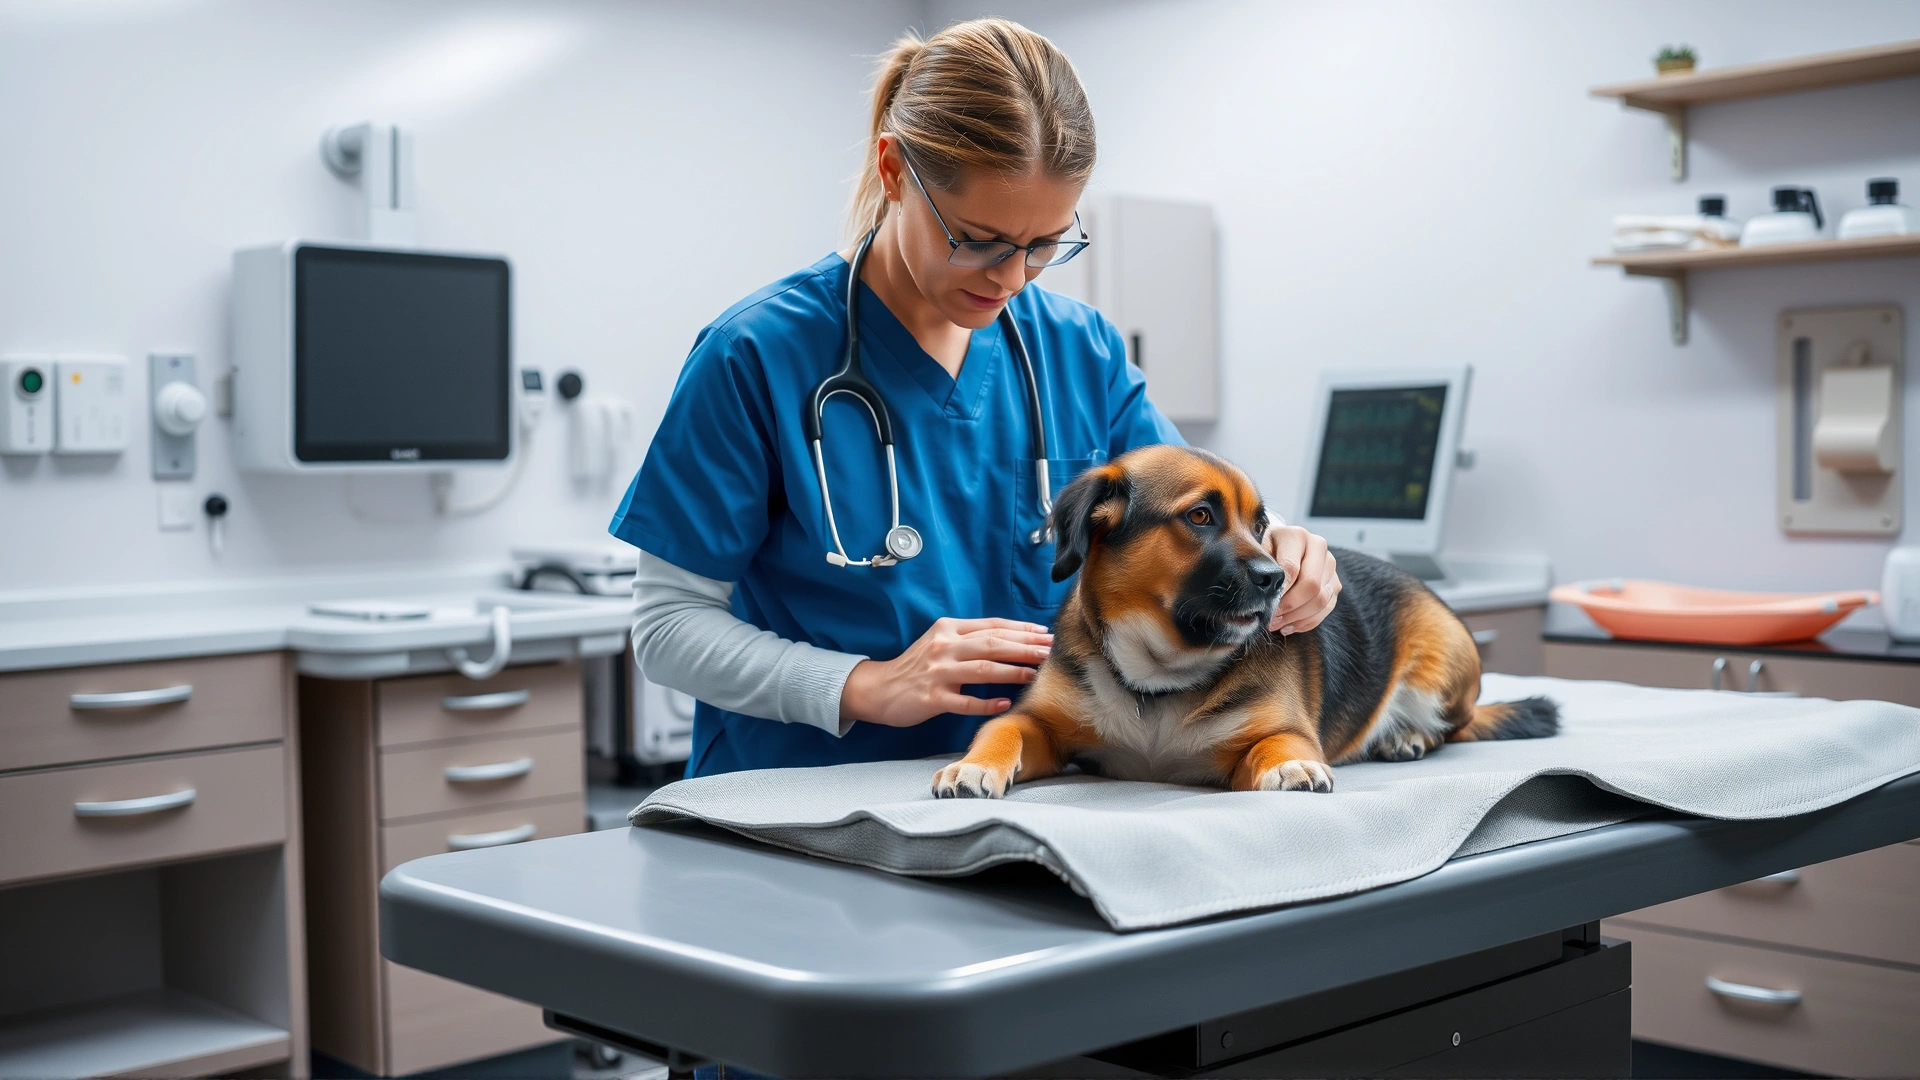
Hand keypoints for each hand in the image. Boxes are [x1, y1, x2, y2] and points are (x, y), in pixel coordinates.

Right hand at [840, 617, 1052, 727]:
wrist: (878, 688)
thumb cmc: (916, 666)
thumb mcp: (939, 642)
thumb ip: (968, 638)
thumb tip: (1010, 638)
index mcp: (947, 629)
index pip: (991, 626)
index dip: (1020, 629)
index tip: (1043, 633)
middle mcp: (943, 647)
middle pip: (992, 644)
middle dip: (1024, 647)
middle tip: (1048, 650)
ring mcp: (937, 673)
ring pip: (983, 669)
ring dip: (1012, 671)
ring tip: (1035, 673)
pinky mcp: (932, 699)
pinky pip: (965, 702)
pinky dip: (986, 702)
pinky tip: (1004, 702)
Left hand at [1264, 523, 1339, 634]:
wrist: (1278, 546)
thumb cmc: (1264, 551)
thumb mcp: (1257, 552)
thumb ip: (1259, 568)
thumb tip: (1260, 595)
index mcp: (1297, 536)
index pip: (1291, 568)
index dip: (1279, 591)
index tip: (1264, 605)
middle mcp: (1319, 547)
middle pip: (1311, 585)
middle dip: (1289, 607)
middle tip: (1270, 618)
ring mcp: (1330, 566)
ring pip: (1321, 600)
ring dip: (1296, 618)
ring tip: (1275, 624)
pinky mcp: (1335, 583)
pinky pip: (1326, 609)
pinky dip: (1306, 622)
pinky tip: (1287, 626)